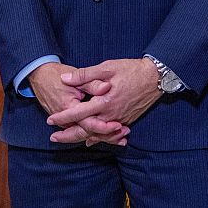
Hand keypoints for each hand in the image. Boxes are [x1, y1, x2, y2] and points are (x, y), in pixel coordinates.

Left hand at [47, 58, 161, 144]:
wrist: (156, 77)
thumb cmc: (132, 70)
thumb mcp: (107, 67)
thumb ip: (85, 75)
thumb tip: (65, 79)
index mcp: (104, 102)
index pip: (78, 113)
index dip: (63, 116)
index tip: (50, 119)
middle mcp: (111, 115)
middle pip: (85, 130)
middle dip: (68, 135)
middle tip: (53, 137)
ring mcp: (120, 120)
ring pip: (97, 134)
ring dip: (81, 138)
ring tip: (68, 139)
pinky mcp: (127, 121)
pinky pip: (109, 134)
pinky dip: (98, 138)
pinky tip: (91, 140)